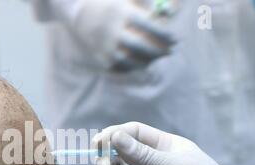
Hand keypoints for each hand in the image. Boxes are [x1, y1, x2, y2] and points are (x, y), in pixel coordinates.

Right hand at [50, 0, 176, 70]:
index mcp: (122, 12)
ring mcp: (105, 45)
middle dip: (158, 50)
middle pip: (140, 45)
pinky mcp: (100, 56)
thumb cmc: (111, 3)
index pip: (148, 25)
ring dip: (147, 61)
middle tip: (170, 51)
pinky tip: (142, 63)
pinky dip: (133, 67)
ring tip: (157, 58)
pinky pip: (119, 67)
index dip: (165, 34)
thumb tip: (172, 12)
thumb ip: (149, 4)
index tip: (175, 38)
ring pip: (130, 60)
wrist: (79, 12)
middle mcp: (113, 30)